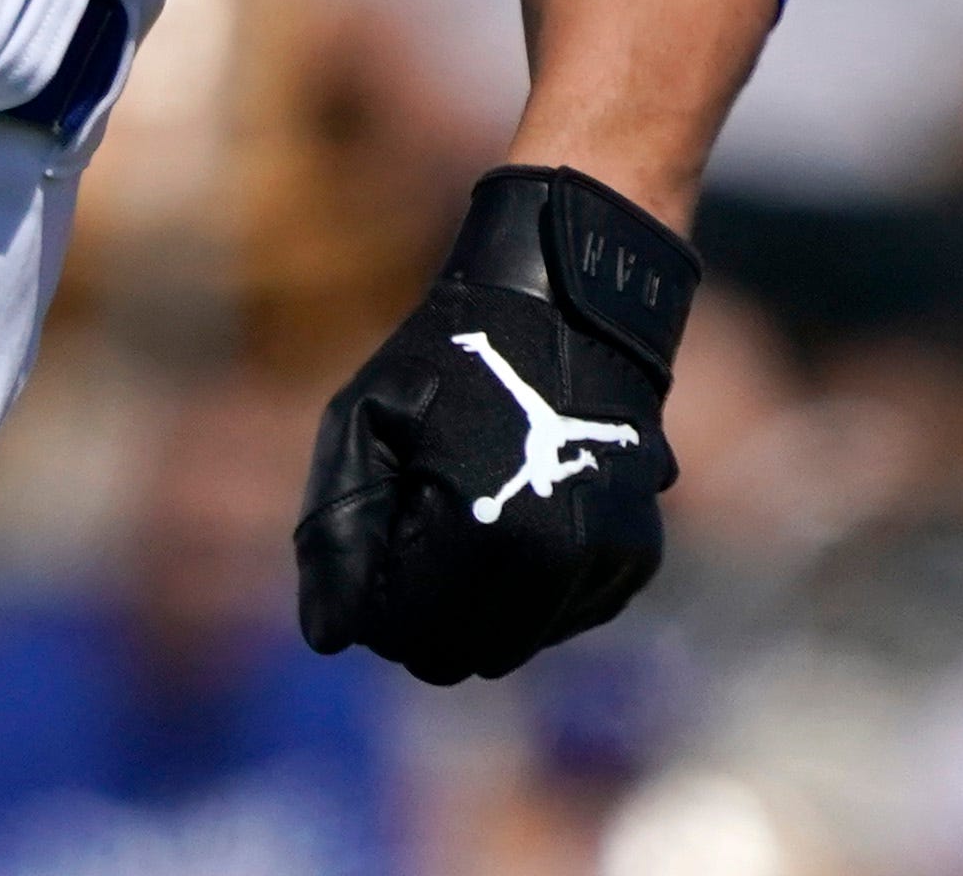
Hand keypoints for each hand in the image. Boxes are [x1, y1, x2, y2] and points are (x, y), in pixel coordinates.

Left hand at [295, 165, 690, 683]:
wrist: (567, 305)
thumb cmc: (448, 359)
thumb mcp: (363, 424)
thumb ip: (335, 537)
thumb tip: (327, 640)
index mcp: (481, 535)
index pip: (403, 638)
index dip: (373, 602)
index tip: (375, 545)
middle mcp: (554, 567)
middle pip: (461, 657)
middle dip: (423, 616)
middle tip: (413, 537)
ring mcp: (603, 566)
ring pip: (514, 645)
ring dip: (478, 608)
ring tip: (466, 517)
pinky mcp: (635, 561)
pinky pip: (563, 618)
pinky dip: (531, 593)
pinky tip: (515, 521)